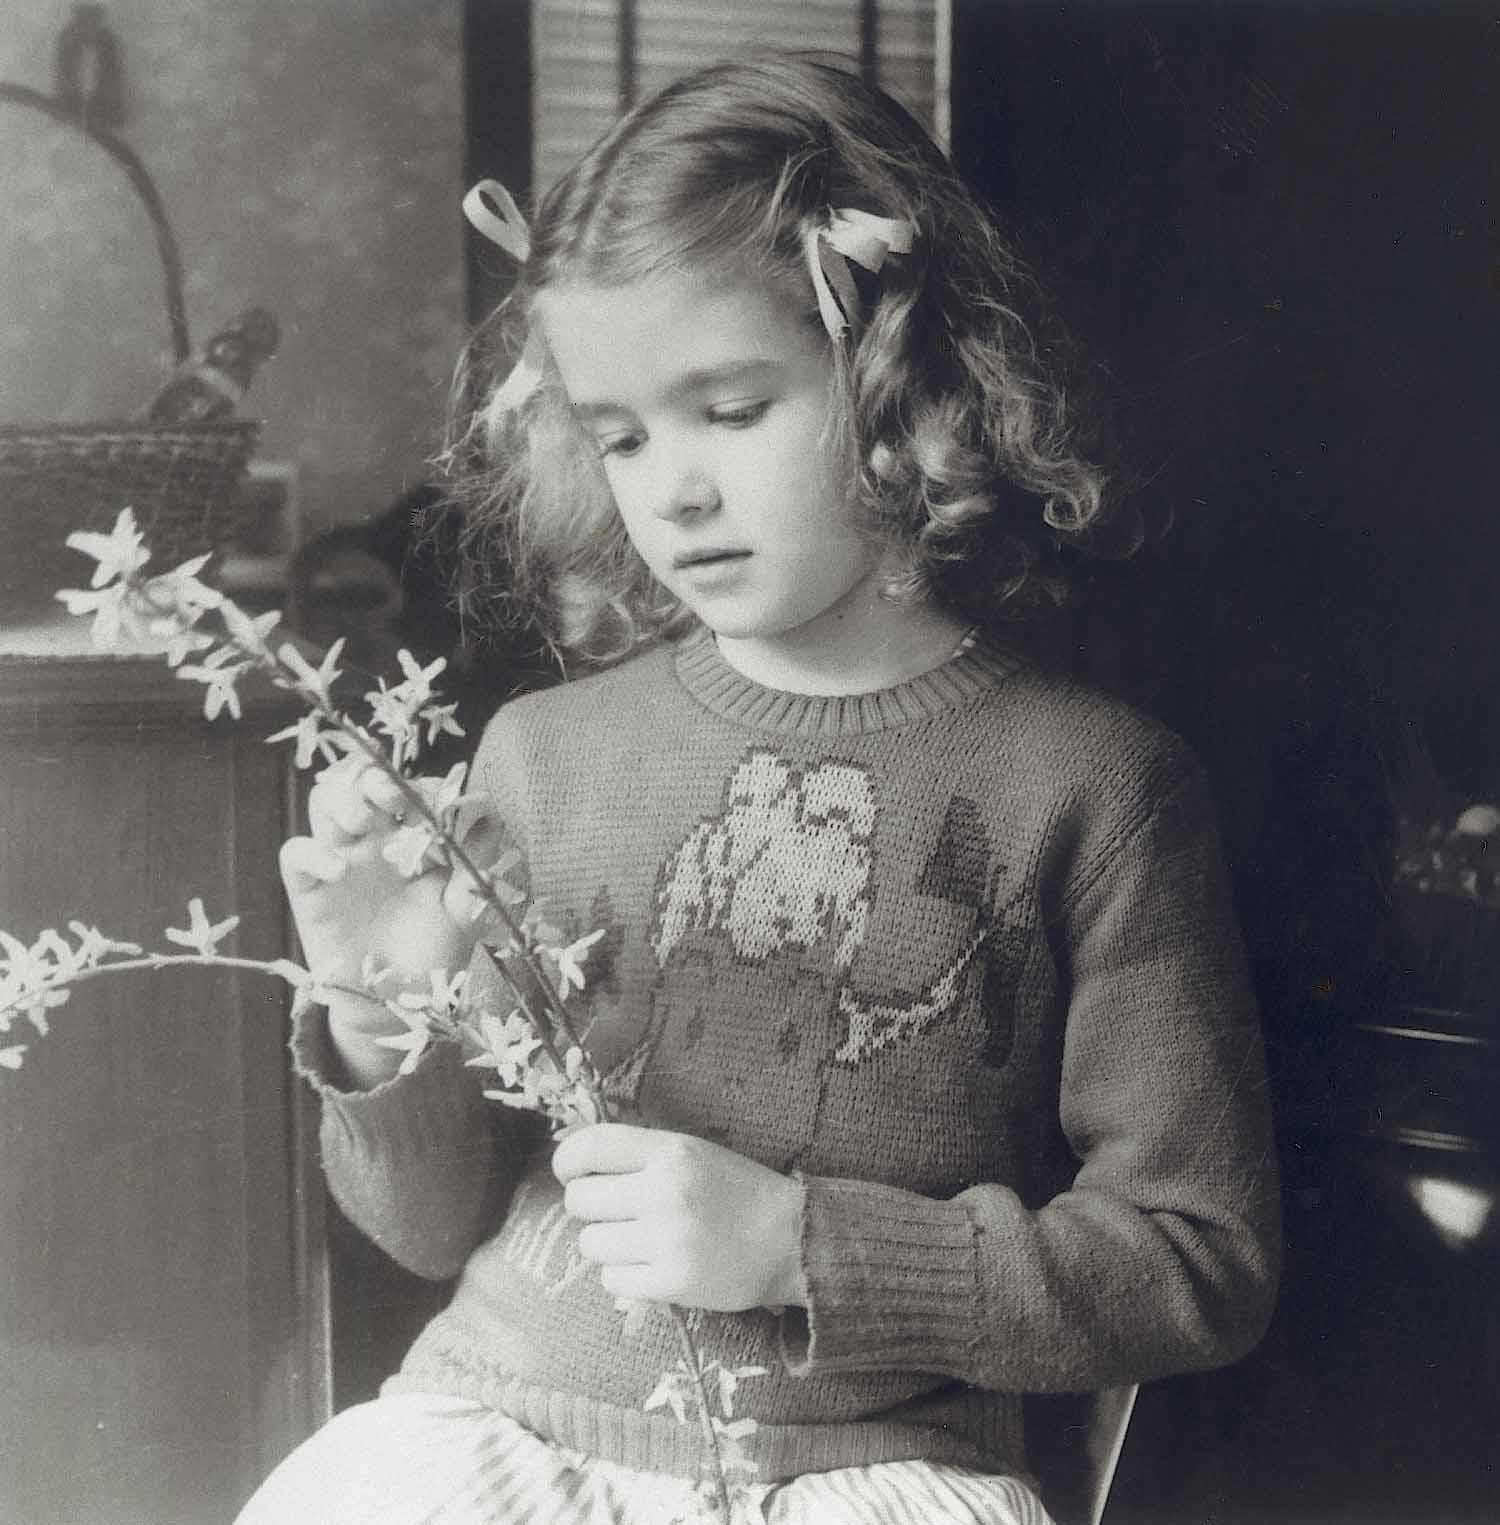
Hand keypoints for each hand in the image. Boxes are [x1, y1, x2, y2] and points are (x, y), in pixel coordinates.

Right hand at [278, 757, 495, 1081]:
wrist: (394, 1004)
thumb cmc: (432, 950)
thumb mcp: (465, 913)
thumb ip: (477, 868)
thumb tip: (489, 819)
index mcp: (414, 835)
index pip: (413, 788)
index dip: (425, 788)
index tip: (443, 809)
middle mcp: (375, 837)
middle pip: (361, 780)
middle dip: (376, 777)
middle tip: (393, 796)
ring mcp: (340, 856)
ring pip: (324, 800)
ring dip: (342, 800)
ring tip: (363, 824)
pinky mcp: (309, 887)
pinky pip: (296, 853)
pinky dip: (313, 852)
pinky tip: (339, 871)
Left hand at [553, 1124, 805, 1312]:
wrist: (791, 1240)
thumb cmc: (738, 1190)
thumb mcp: (694, 1153)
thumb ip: (643, 1154)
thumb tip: (578, 1160)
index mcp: (670, 1151)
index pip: (589, 1147)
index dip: (567, 1161)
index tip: (570, 1172)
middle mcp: (663, 1191)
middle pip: (579, 1200)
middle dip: (589, 1207)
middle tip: (615, 1212)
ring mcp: (667, 1240)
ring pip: (591, 1243)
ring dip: (606, 1244)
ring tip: (638, 1241)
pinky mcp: (672, 1283)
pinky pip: (612, 1280)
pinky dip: (624, 1275)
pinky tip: (650, 1265)